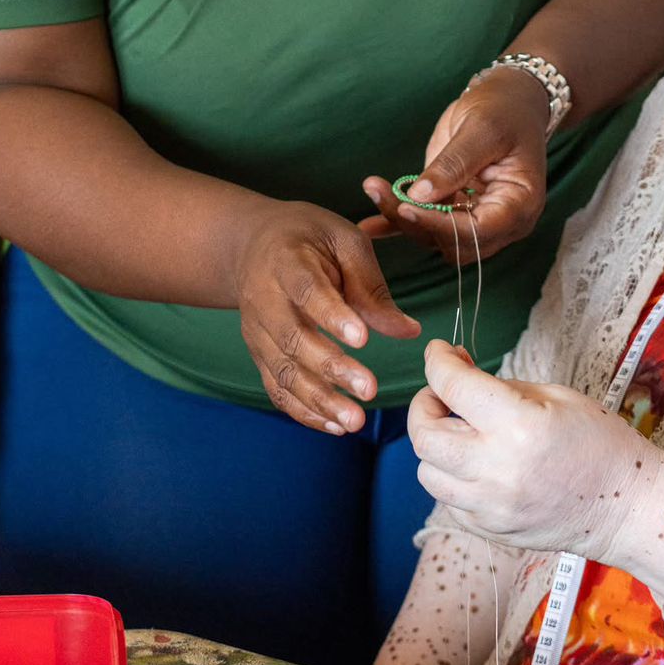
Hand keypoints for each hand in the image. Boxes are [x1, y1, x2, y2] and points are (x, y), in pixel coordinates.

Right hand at [234, 202, 419, 435]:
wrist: (253, 244)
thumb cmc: (310, 239)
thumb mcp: (344, 241)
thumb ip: (371, 287)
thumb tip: (409, 331)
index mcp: (286, 261)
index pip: (307, 291)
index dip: (332, 316)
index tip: (363, 338)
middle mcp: (263, 299)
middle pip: (293, 338)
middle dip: (331, 368)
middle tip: (370, 389)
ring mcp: (257, 331)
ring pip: (283, 372)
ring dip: (319, 400)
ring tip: (355, 421)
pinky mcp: (260, 355)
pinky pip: (277, 389)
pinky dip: (304, 412)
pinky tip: (335, 425)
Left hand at [360, 68, 549, 262]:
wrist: (508, 101)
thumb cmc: (505, 110)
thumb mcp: (482, 129)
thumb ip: (454, 164)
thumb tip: (420, 196)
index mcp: (519, 204)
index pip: (479, 232)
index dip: (442, 226)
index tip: (407, 207)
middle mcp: (500, 221)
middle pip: (454, 242)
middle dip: (417, 223)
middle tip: (382, 193)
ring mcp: (476, 217)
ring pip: (434, 236)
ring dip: (402, 219)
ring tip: (373, 188)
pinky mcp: (454, 208)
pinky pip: (424, 225)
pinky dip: (396, 226)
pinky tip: (368, 226)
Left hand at [408, 341, 660, 559]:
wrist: (628, 506)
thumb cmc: (600, 441)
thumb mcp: (555, 396)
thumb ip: (500, 389)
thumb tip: (460, 378)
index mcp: (517, 424)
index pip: (452, 385)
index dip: (437, 360)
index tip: (439, 352)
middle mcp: (496, 469)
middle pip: (423, 436)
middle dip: (422, 405)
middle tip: (441, 394)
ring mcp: (491, 507)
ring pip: (428, 473)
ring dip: (434, 445)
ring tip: (460, 431)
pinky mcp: (492, 531)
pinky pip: (450, 501)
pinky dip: (452, 478)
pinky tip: (476, 464)